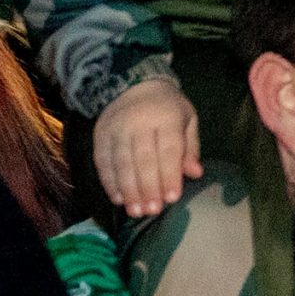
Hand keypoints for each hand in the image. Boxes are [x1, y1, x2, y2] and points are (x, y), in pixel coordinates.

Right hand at [94, 76, 202, 217]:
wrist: (132, 84)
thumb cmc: (167, 107)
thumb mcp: (187, 118)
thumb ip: (190, 147)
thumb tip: (195, 173)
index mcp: (166, 116)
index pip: (168, 149)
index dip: (169, 175)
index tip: (172, 198)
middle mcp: (138, 122)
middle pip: (142, 159)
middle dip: (147, 188)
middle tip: (152, 211)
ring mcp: (116, 128)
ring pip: (121, 163)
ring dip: (128, 190)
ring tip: (136, 211)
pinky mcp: (99, 135)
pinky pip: (102, 162)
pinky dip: (109, 182)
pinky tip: (118, 199)